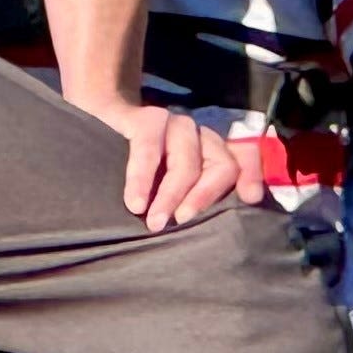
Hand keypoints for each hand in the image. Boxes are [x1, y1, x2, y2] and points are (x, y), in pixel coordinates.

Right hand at [92, 101, 245, 229]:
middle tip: (183, 222)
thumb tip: (214, 233)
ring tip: (155, 222)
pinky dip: (141, 179)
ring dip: (171, 195)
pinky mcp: (144, 119)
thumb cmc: (139, 168)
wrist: (101, 121)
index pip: (244, 157)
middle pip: (220, 164)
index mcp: (211, 150)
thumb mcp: (168, 183)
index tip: (251, 199)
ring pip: (186, 160)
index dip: (251, 175)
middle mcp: (199, 135)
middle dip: (204, 196)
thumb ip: (193, 197)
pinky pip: (148, 149)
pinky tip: (135, 203)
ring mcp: (174, 124)